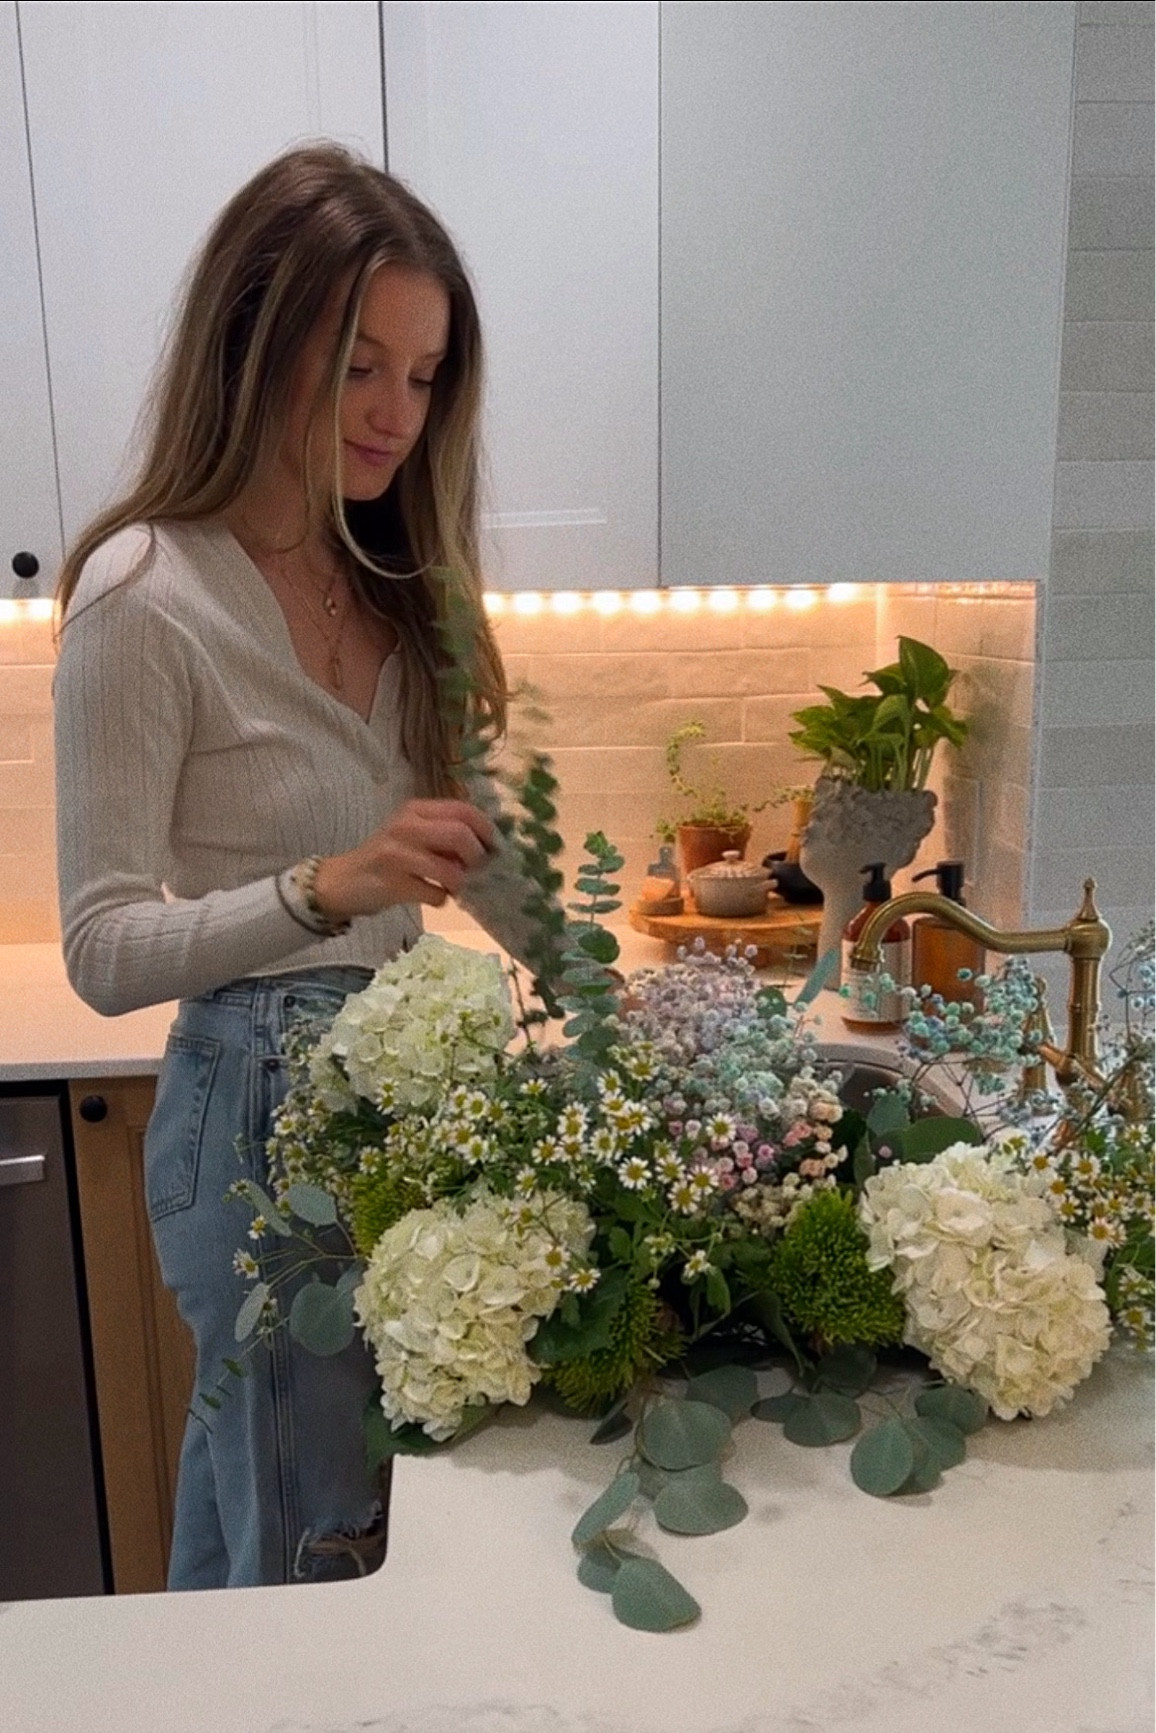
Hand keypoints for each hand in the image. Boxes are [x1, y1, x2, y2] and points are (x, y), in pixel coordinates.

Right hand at [310, 799, 496, 921]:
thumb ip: (444, 834)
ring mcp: (396, 854)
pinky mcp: (392, 884)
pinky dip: (441, 899)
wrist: (344, 881)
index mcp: (415, 810)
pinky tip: (431, 895)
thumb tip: (487, 847)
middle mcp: (405, 826)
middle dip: (476, 856)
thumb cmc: (387, 858)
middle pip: (460, 834)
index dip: (485, 829)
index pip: (463, 810)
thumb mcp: (413, 835)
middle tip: (476, 870)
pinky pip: (435, 894)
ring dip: (459, 883)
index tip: (493, 848)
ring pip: (450, 869)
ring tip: (453, 886)